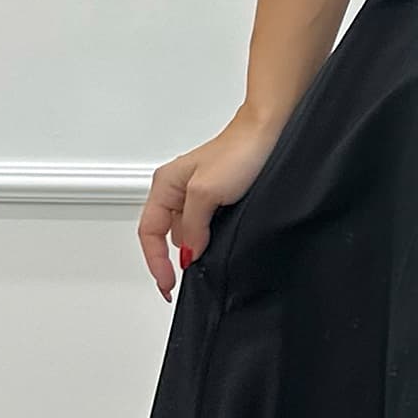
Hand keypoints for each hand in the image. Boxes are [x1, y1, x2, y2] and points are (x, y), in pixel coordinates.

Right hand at [138, 103, 285, 298]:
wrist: (269, 132)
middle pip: (163, 234)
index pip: (148, 232)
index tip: (167, 284)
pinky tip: (217, 247)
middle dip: (170, 259)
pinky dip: (206, 240)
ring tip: (201, 267)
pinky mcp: (217, 196)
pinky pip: (203, 226)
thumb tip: (188, 252)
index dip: (155, 262)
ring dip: (191, 250)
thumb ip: (192, 227)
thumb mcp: (206, 193)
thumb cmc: (239, 151)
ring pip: (185, 232)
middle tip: (179, 283)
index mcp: (165, 185)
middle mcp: (176, 189)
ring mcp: (196, 193)